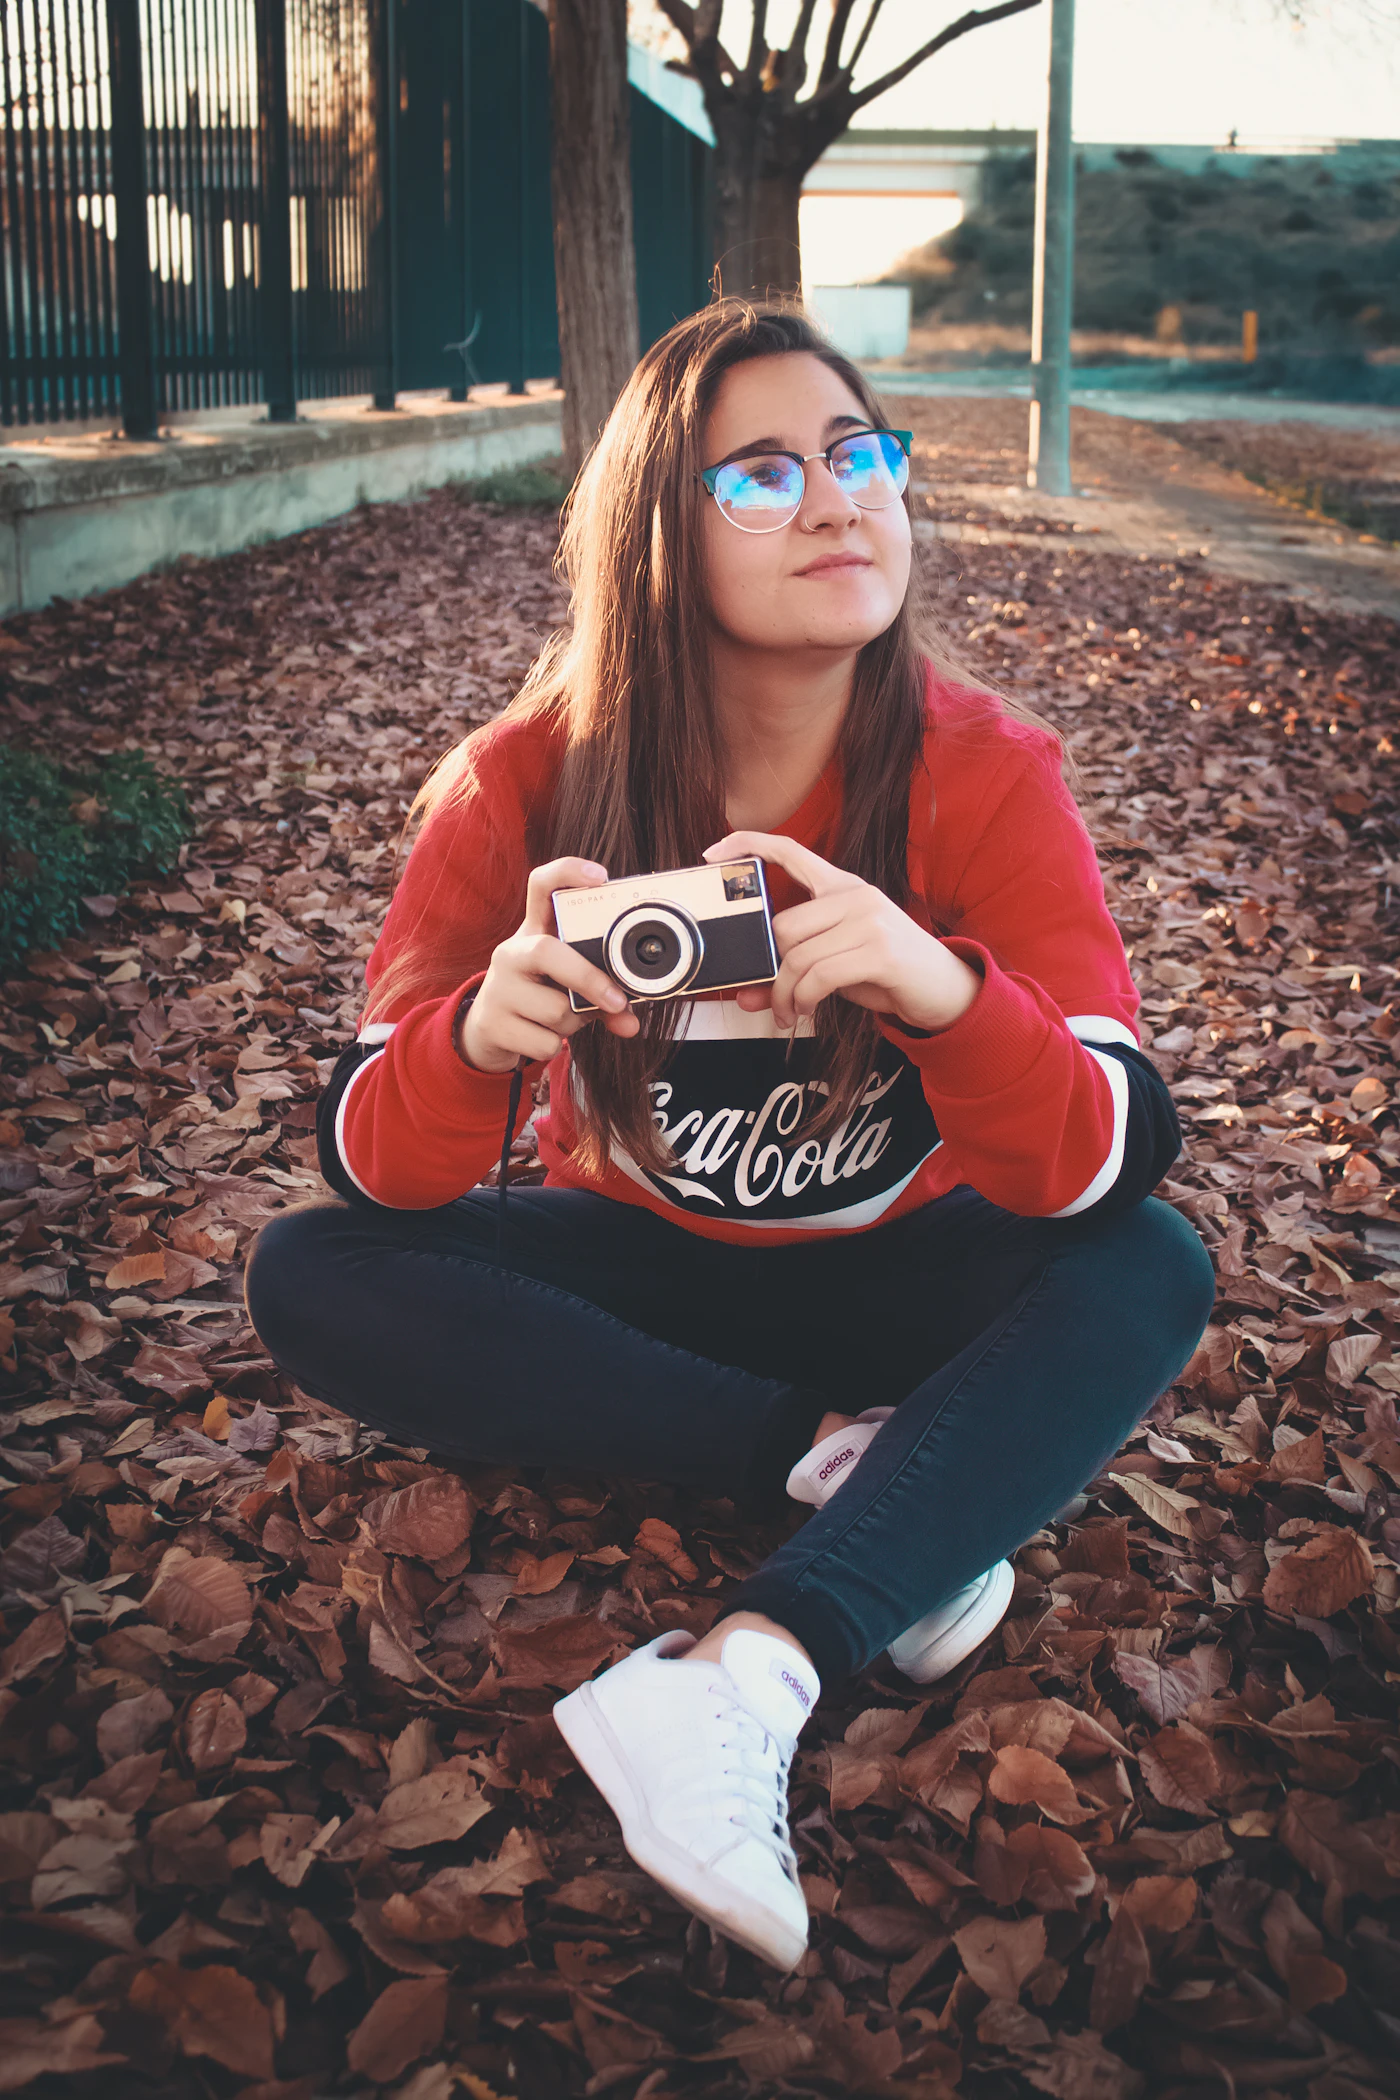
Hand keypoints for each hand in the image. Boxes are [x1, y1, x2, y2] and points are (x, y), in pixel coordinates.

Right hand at [458, 858, 640, 1072]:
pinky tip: (543, 1037)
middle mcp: (512, 952)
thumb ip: (603, 998)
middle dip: (588, 978)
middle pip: (548, 951)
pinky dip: (555, 1046)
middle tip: (617, 1000)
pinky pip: (545, 1042)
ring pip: (556, 1009)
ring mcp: (497, 987)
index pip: (542, 885)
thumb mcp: (568, 987)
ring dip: (573, 1024)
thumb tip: (629, 1022)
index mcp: (535, 931)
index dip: (569, 872)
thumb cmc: (539, 996)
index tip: (600, 876)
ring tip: (563, 1021)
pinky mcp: (492, 1023)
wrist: (487, 1032)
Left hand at [703, 831, 982, 1034]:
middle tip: (775, 998)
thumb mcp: (836, 964)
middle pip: (782, 926)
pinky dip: (803, 1000)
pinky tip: (805, 1011)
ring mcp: (869, 920)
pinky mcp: (879, 951)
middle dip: (771, 970)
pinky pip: (818, 977)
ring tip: (790, 1012)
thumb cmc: (886, 972)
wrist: (945, 988)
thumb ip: (793, 970)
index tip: (713, 854)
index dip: (748, 845)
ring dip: (785, 994)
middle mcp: (855, 895)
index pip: (790, 851)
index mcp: (842, 886)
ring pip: (796, 955)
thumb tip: (743, 995)